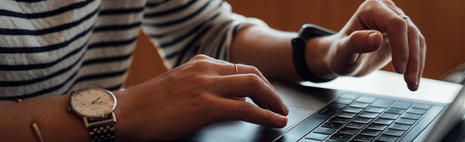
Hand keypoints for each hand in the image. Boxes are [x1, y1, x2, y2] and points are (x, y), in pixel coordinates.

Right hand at [114, 55, 287, 140]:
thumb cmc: (147, 106)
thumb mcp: (180, 86)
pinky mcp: (205, 106)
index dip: (259, 82)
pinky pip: (246, 110)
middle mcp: (206, 69)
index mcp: (200, 63)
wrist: (124, 113)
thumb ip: (204, 87)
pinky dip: (266, 115)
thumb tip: (231, 100)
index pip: (240, 67)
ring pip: (254, 87)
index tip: (267, 94)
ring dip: (273, 101)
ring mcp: (206, 86)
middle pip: (252, 74)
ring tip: (280, 113)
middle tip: (279, 104)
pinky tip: (274, 121)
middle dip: (271, 90)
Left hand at [309, 0, 425, 90]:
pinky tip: (413, 78)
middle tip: (409, 82)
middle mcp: (386, 10)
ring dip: (417, 63)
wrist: (343, 58)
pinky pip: (417, 46)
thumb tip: (377, 38)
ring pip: (416, 39)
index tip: (399, 69)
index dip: (401, 47)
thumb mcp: (343, 52)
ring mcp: (396, 20)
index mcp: (371, 9)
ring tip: (412, 84)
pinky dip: (417, 63)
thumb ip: (356, 43)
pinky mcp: (403, 33)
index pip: (395, 23)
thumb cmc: (340, 54)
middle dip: (412, 58)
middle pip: (409, 31)